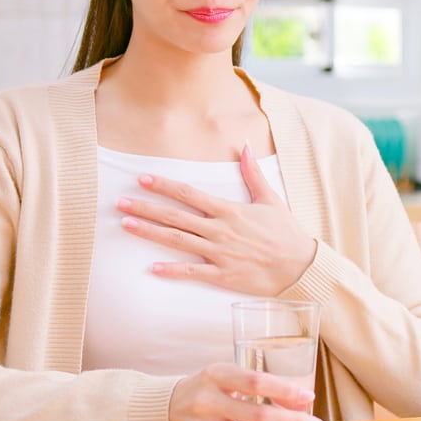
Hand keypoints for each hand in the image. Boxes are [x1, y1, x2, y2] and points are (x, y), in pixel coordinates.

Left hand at [116, 141, 318, 295]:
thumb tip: (245, 145)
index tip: (142, 179)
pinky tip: (152, 268)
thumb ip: (253, 173)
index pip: (189, 194)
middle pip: (176, 216)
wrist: (300, 266)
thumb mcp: (270, 199)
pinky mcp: (223, 275)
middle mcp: (220, 230)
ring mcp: (220, 253)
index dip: (164, 185)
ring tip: (126, 225)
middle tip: (120, 202)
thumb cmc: (285, 233)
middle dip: (147, 207)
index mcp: (229, 210)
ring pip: (178, 241)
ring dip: (150, 233)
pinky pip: (193, 272)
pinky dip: (172, 270)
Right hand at [169, 362, 323, 420]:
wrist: (161, 412)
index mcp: (216, 375)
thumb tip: (297, 397)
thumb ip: (254, 383)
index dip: (284, 390)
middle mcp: (208, 402)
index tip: (308, 397)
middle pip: (259, 415)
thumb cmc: (202, 390)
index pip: (255, 381)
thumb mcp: (222, 376)